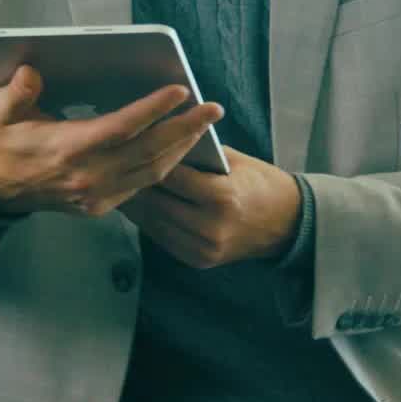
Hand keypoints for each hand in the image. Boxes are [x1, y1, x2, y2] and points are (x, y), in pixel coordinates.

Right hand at [0, 64, 225, 218]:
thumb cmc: (0, 148)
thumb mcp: (0, 113)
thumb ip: (18, 92)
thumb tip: (33, 72)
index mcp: (67, 149)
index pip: (121, 127)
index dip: (154, 109)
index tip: (180, 90)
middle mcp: (87, 176)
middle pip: (149, 152)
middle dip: (186, 128)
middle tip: (213, 108)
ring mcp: (96, 195)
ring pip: (152, 172)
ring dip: (182, 148)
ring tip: (204, 125)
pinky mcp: (99, 205)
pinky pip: (142, 186)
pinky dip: (165, 167)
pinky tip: (179, 149)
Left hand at [122, 148, 301, 268]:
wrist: (287, 223)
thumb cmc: (261, 184)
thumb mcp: (235, 160)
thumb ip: (199, 154)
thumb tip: (161, 141)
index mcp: (221, 196)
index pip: (172, 176)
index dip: (149, 161)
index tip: (130, 149)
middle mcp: (210, 226)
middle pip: (157, 202)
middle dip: (135, 185)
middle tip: (113, 168)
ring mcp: (204, 248)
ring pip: (154, 224)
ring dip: (135, 207)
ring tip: (116, 188)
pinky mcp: (199, 260)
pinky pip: (163, 240)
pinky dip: (149, 223)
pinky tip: (137, 209)